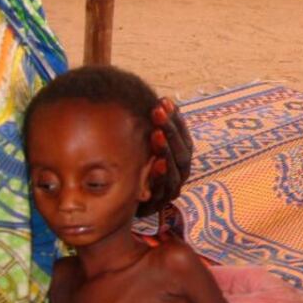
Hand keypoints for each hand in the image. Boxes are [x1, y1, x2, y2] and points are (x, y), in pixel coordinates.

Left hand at [138, 97, 193, 215]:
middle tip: (157, 111)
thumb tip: (157, 99)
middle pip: (182, 151)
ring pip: (175, 169)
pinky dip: (161, 176)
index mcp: (179, 157)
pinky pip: (163, 189)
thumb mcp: (143, 145)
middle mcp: (179, 173)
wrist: (120, 204)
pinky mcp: (158, 204)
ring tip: (157, 133)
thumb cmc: (134, 167)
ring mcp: (170, 189)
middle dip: (171, 130)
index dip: (176, 119)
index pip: (183, 135)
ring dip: (167, 150)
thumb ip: (151, 128)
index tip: (164, 101)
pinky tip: (157, 163)